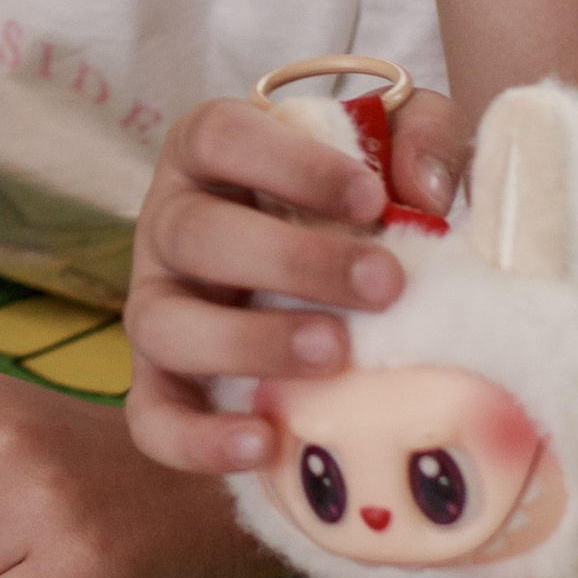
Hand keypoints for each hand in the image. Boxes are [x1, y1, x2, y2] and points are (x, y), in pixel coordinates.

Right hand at [123, 88, 467, 480]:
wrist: (322, 266)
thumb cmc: (351, 190)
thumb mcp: (391, 138)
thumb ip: (420, 136)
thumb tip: (426, 192)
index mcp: (209, 149)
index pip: (222, 136)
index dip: (292, 166)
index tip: (373, 200)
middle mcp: (168, 222)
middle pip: (199, 233)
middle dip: (293, 262)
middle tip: (382, 285)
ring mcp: (154, 305)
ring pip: (166, 324)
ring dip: (251, 343)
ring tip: (333, 356)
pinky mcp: (153, 383)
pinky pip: (151, 418)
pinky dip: (198, 439)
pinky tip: (265, 442)